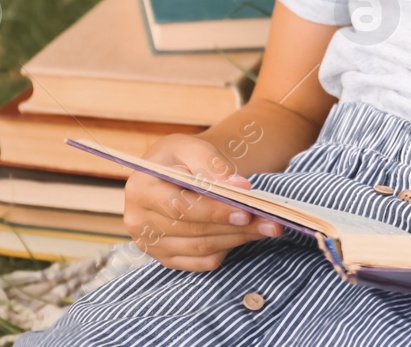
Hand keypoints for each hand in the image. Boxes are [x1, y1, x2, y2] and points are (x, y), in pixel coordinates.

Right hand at [122, 133, 285, 270]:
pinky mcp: (165, 258)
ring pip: (200, 249)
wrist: (171, 171)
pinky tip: (246, 235)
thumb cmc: (182, 156)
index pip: (179, 207)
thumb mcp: (193, 148)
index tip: (246, 211)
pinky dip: (226, 250)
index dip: (214, 211)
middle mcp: (138, 221)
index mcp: (140, 189)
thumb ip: (214, 167)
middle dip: (235, 227)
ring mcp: (150, 244)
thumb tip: (239, 188)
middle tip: (272, 221)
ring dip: (238, 239)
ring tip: (268, 227)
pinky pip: (200, 262)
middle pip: (193, 231)